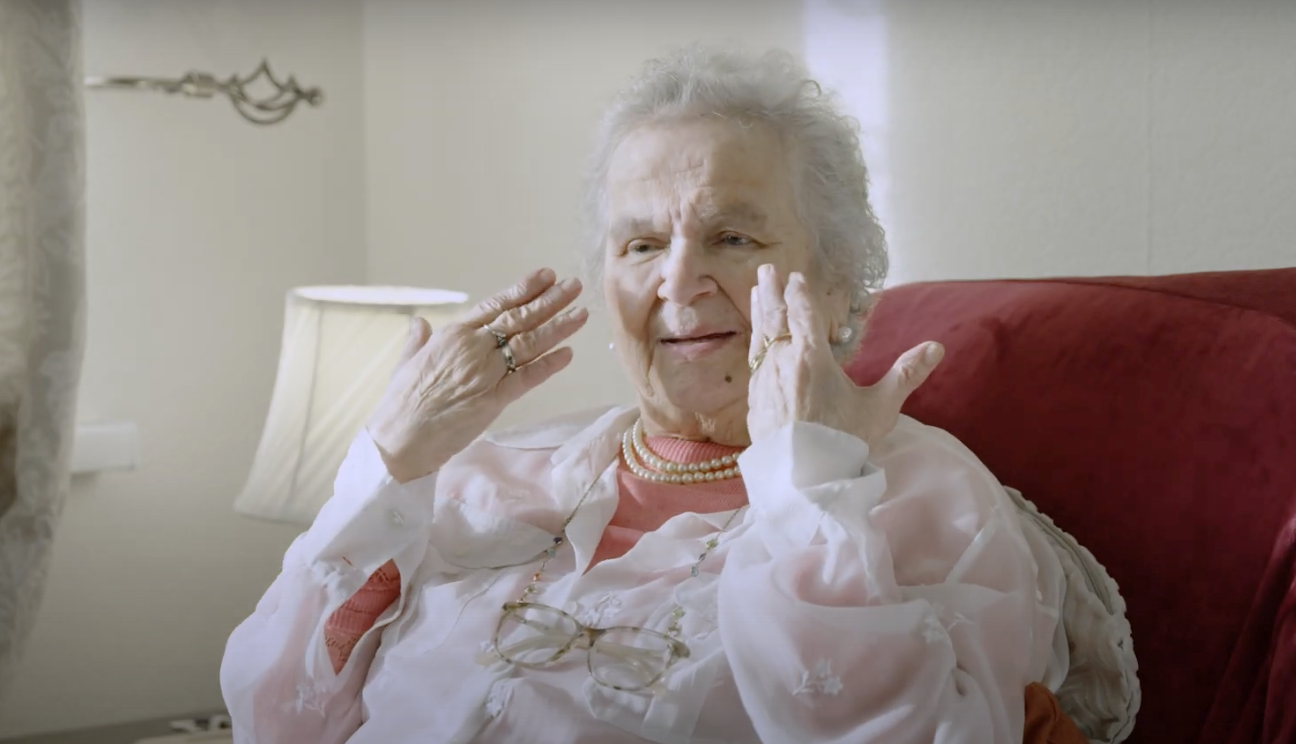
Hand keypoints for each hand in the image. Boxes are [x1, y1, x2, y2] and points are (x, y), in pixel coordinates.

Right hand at [367, 268, 587, 481]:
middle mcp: (473, 347)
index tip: (547, 276)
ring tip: (581, 313)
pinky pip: (528, 378)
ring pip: (529, 343)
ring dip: (558, 327)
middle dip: (551, 301)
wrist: (399, 438)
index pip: (496, 304)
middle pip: (519, 318)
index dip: (524, 289)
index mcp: (452, 334)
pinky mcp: (494, 400)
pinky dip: (549, 365)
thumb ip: (417, 340)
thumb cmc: (399, 403)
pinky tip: (568, 354)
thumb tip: (419, 322)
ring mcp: (486, 373)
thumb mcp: (405, 363)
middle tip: (574, 286)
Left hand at [745, 264, 943, 448]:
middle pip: (775, 318)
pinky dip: (755, 342)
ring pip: (760, 338)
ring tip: (756, 292)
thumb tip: (936, 347)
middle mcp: (782, 362)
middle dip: (772, 292)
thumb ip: (906, 374)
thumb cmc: (844, 441)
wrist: (804, 480)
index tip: (796, 276)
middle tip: (766, 270)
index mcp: (811, 357)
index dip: (801, 293)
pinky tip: (756, 342)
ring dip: (760, 312)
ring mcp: (763, 381)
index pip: (804, 313)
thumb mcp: (880, 408)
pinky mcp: (754, 402)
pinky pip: (753, 362)